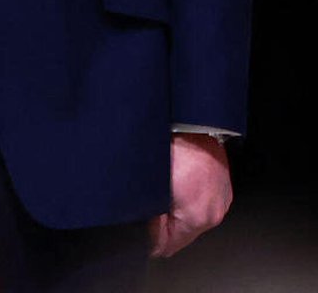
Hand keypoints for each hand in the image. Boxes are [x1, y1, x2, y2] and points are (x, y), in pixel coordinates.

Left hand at [148, 133, 231, 258]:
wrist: (192, 124)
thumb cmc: (173, 149)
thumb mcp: (154, 189)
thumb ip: (152, 220)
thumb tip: (151, 239)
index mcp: (197, 216)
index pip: (170, 245)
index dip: (154, 241)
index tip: (145, 237)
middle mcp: (214, 212)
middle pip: (184, 234)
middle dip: (168, 226)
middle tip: (152, 210)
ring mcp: (222, 199)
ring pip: (195, 219)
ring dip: (181, 212)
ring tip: (168, 193)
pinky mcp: (224, 187)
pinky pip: (205, 203)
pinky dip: (192, 199)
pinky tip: (182, 184)